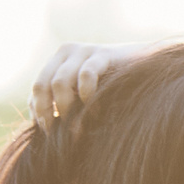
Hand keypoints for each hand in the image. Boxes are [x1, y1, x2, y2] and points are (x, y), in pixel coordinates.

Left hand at [29, 40, 156, 132]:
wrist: (146, 68)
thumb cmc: (111, 87)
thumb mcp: (81, 95)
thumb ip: (60, 103)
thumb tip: (39, 123)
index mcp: (57, 61)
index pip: (37, 88)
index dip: (40, 112)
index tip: (50, 132)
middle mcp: (66, 52)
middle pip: (42, 85)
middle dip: (48, 112)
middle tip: (60, 132)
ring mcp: (84, 50)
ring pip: (60, 82)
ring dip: (66, 108)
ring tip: (77, 126)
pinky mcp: (104, 53)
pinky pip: (86, 74)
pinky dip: (86, 95)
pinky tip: (94, 109)